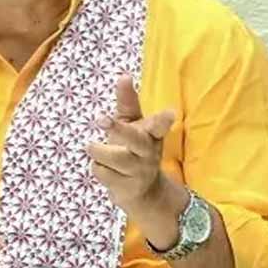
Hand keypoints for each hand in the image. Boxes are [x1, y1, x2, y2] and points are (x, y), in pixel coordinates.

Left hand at [86, 74, 175, 217]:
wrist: (143, 193)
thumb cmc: (134, 148)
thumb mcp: (133, 123)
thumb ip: (127, 101)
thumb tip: (124, 75)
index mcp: (152, 134)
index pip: (160, 125)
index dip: (164, 119)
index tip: (170, 113)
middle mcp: (148, 152)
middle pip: (133, 139)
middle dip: (117, 129)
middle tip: (101, 119)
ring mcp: (138, 172)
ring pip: (108, 156)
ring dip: (97, 150)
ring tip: (96, 148)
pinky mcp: (125, 189)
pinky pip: (100, 171)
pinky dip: (97, 167)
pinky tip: (107, 170)